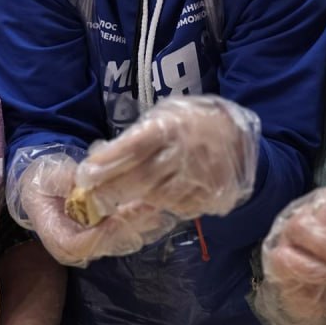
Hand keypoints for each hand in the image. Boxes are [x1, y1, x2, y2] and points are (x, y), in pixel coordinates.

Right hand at [15, 153, 174, 266]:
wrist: (47, 187)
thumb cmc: (44, 182)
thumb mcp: (48, 176)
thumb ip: (65, 181)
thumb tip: (85, 181)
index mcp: (56, 237)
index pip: (79, 245)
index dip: (100, 235)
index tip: (117, 217)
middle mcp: (77, 248)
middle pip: (106, 245)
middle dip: (128, 226)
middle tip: (147, 206)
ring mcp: (95, 244)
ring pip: (121, 241)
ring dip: (140, 224)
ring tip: (154, 203)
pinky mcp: (109, 237)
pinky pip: (129, 233)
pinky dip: (142, 221)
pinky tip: (153, 204)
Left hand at [75, 96, 259, 222]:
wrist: (239, 134)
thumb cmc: (191, 123)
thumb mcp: (165, 117)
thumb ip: (137, 136)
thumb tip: (100, 156)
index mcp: (172, 126)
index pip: (134, 146)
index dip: (108, 160)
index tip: (87, 172)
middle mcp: (187, 152)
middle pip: (141, 178)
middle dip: (112, 190)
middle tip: (92, 197)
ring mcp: (202, 177)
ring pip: (157, 197)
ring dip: (134, 201)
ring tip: (119, 201)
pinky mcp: (213, 196)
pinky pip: (179, 208)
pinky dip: (162, 206)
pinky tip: (154, 199)